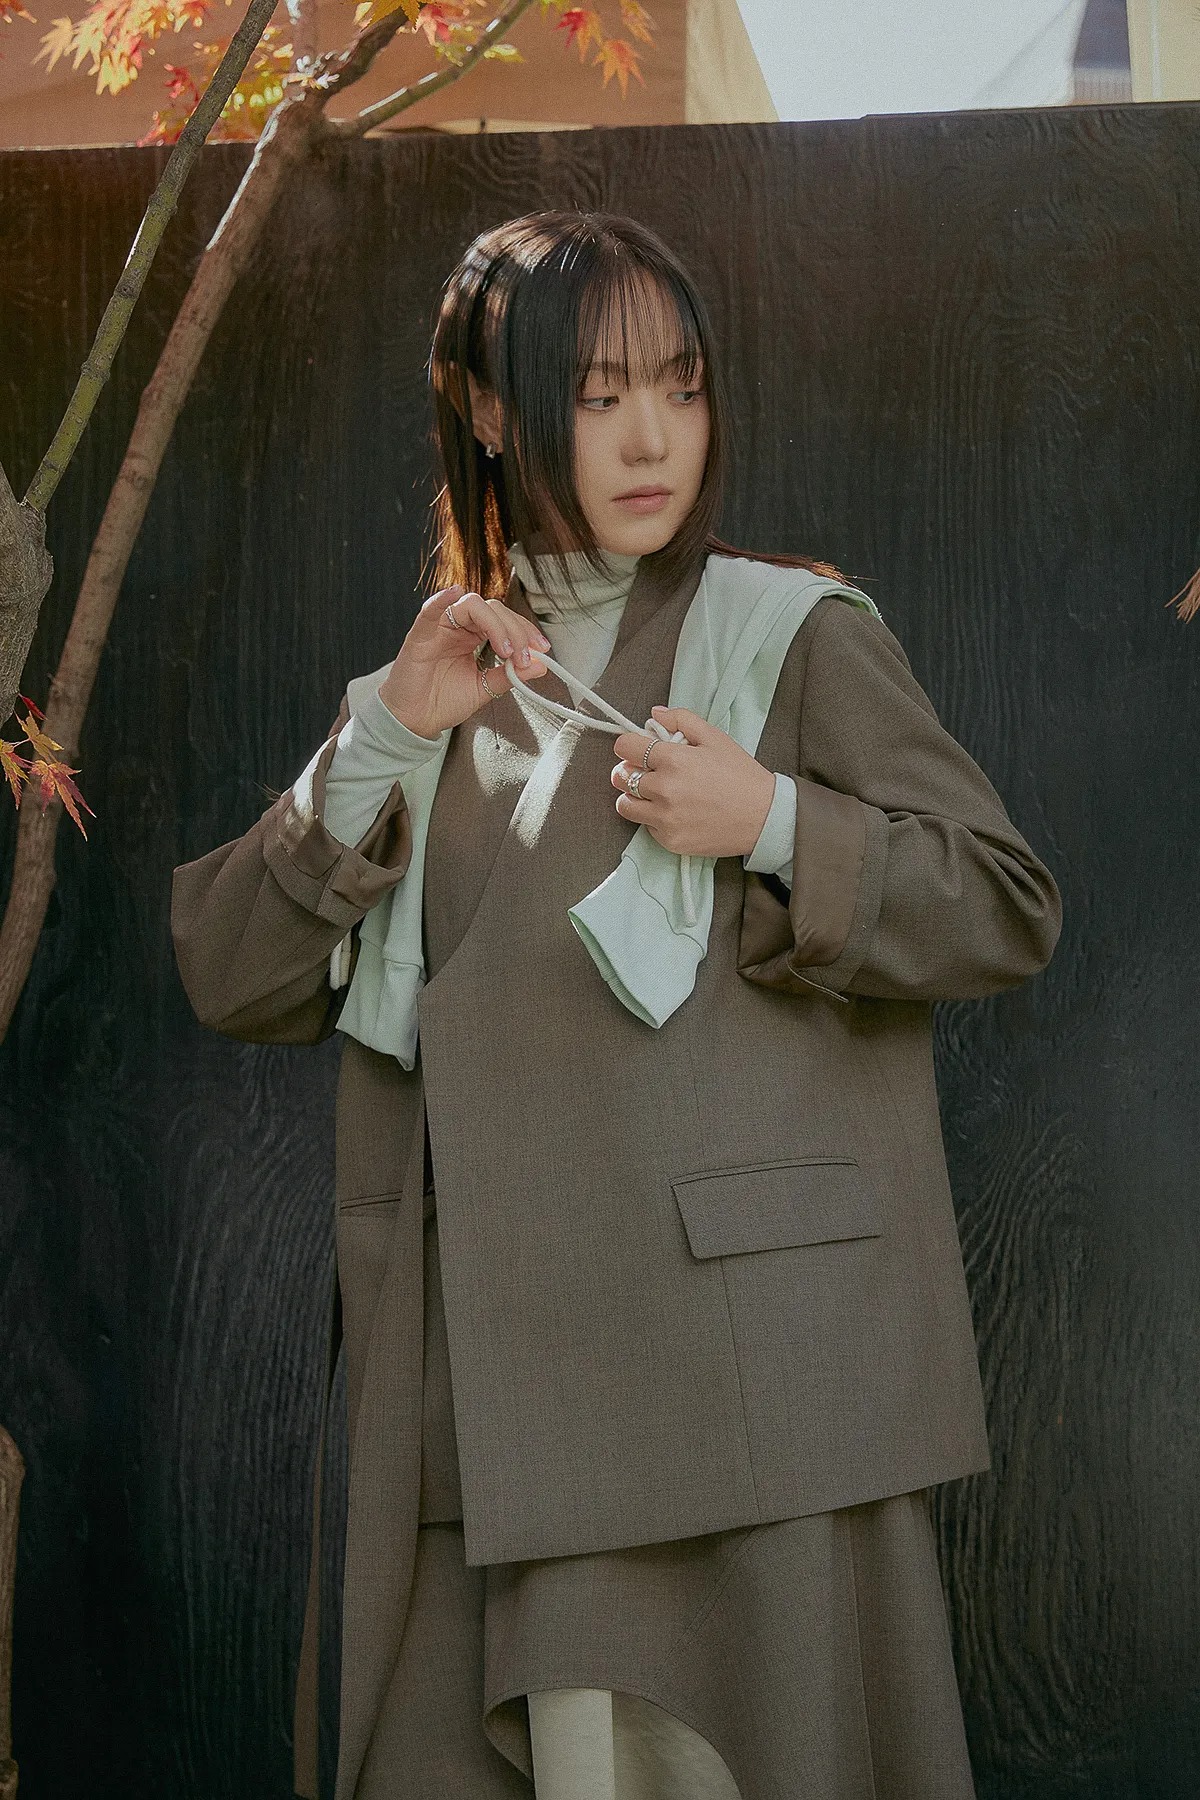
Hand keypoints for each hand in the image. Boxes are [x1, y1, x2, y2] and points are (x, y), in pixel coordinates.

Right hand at [377, 587, 552, 736]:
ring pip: (471, 606)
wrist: (414, 721)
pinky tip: (455, 592)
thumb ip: (510, 675)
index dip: (525, 630)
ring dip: (495, 625)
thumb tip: (541, 665)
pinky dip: (441, 599)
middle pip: (493, 610)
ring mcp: (439, 628)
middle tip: (525, 657)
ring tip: (505, 651)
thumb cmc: (442, 702)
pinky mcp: (419, 636)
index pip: (504, 619)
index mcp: (473, 636)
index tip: (541, 649)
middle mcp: (458, 627)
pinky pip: (429, 611)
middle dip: (516, 630)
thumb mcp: (485, 688)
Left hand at [610, 705, 776, 857]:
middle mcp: (664, 790)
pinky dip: (653, 818)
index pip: (625, 747)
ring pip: (625, 805)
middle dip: (628, 769)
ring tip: (654, 793)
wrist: (764, 818)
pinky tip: (675, 812)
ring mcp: (664, 818)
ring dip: (633, 796)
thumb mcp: (716, 738)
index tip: (636, 748)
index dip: (629, 745)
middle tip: (645, 771)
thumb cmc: (741, 776)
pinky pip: (645, 826)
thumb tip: (654, 714)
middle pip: (619, 776)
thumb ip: (681, 720)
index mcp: (673, 760)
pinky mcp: (669, 840)